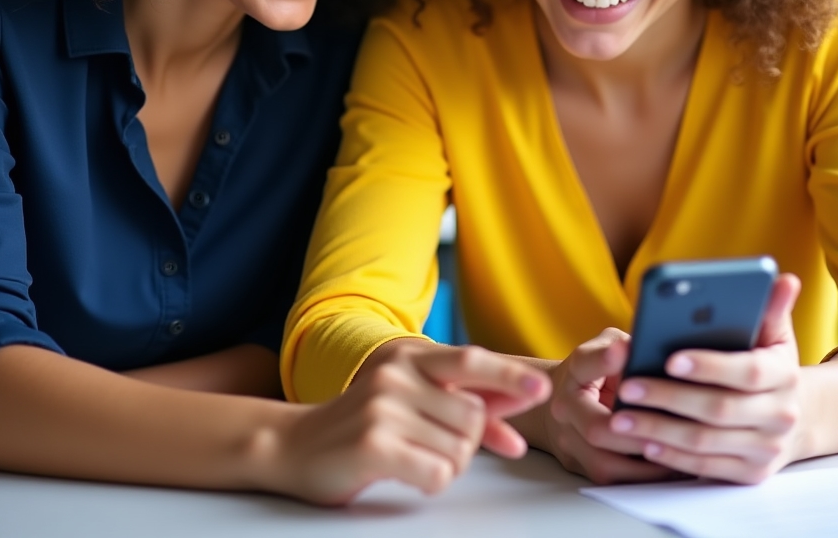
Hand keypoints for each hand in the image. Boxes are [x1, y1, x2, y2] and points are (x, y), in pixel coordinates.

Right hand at [272, 342, 549, 504]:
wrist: (296, 445)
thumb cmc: (363, 425)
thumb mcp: (412, 402)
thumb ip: (463, 402)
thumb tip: (516, 416)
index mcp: (409, 356)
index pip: (472, 361)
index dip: (508, 377)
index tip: (541, 389)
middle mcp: (397, 373)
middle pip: (473, 416)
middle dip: (466, 442)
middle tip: (432, 445)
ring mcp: (384, 406)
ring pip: (459, 450)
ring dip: (447, 464)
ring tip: (413, 456)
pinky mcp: (374, 443)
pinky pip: (437, 473)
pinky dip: (431, 481)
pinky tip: (406, 471)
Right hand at [540, 329, 678, 483]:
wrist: (563, 401)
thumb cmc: (596, 371)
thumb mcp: (607, 346)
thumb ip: (624, 346)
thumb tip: (649, 346)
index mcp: (574, 371)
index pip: (585, 363)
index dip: (606, 358)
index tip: (625, 351)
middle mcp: (565, 408)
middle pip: (596, 429)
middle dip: (636, 435)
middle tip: (671, 433)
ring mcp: (568, 441)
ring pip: (604, 463)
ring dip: (644, 465)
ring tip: (678, 458)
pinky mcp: (581, 467)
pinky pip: (613, 480)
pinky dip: (643, 478)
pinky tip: (669, 470)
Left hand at [608, 273, 803, 483]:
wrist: (795, 417)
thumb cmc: (767, 365)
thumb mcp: (772, 335)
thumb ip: (769, 308)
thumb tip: (783, 278)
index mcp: (784, 376)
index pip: (746, 371)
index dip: (708, 366)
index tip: (668, 358)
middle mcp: (780, 416)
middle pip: (718, 410)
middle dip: (668, 398)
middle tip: (626, 387)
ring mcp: (766, 450)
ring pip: (706, 442)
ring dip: (659, 430)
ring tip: (620, 418)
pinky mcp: (750, 475)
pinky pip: (705, 469)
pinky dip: (672, 457)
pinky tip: (643, 443)